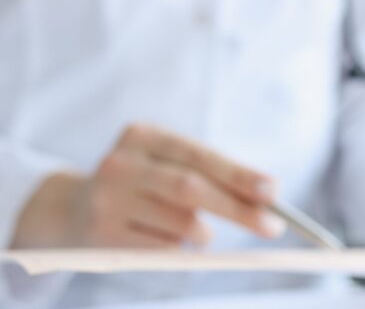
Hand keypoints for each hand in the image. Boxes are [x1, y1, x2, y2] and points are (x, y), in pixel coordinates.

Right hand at [12, 124, 284, 248]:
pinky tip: (167, 239)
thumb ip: (214, 176)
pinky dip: (180, 248)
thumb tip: (270, 198)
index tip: (274, 192)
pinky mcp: (102, 234)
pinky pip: (163, 248)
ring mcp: (107, 199)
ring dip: (204, 234)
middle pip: (191, 188)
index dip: (239, 174)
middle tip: (273, 227)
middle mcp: (121, 163)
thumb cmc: (144, 185)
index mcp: (144, 135)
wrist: (71, 209)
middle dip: (238, 209)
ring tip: (199, 233)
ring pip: (181, 223)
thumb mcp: (170, 166)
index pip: (200, 156)